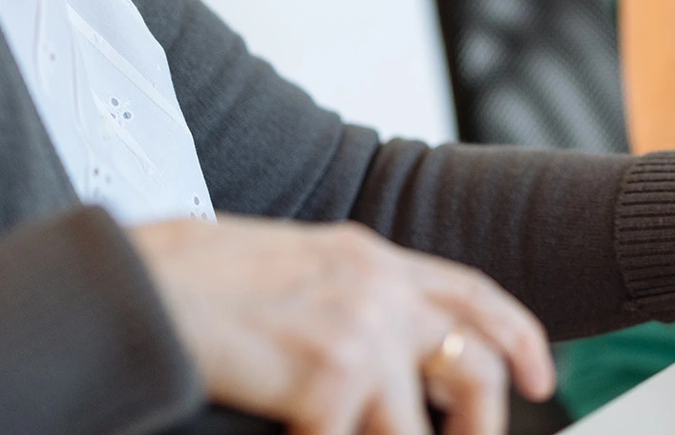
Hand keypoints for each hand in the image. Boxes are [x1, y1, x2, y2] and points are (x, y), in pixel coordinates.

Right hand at [129, 217, 554, 434]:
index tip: (540, 378)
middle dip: (481, 421)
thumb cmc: (190, 285)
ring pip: (409, 427)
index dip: (518, 338)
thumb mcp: (292, 268)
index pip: (472, 293)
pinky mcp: (333, 376)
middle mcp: (378, 287)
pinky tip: (285, 433)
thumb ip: (349, 297)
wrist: (135, 290)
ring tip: (331, 430)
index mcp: (369, 257)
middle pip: (473, 363)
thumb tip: (381, 356)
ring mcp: (360, 331)